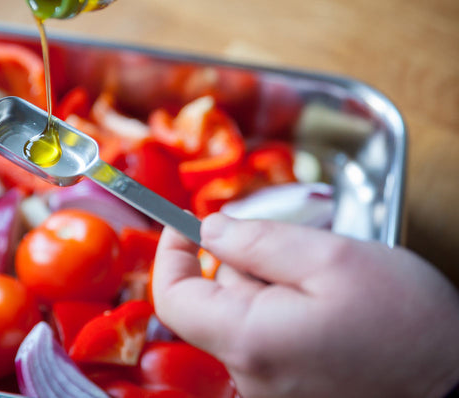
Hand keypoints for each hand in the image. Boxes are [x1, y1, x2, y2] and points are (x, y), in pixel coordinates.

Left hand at [151, 213, 458, 397]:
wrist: (458, 382)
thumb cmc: (406, 322)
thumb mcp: (331, 258)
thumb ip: (258, 240)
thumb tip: (208, 229)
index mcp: (249, 340)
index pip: (173, 297)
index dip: (172, 253)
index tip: (186, 222)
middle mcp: (249, 376)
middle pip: (215, 302)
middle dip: (244, 264)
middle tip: (301, 252)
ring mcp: (269, 390)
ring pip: (244, 317)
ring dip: (271, 288)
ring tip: (326, 287)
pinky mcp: (289, 393)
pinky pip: (267, 339)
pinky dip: (286, 313)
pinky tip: (328, 311)